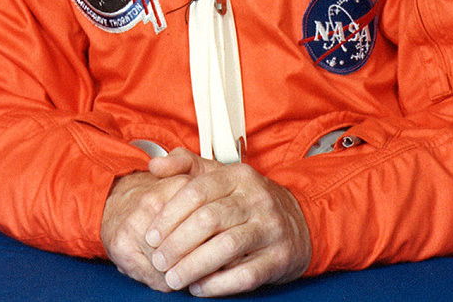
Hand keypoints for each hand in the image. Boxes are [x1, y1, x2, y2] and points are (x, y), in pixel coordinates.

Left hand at [103, 148, 310, 295]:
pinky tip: (199, 287)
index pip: (196, 192)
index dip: (169, 215)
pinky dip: (218, 283)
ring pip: (225, 248)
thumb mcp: (221, 174)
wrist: (300, 222)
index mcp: (237, 176)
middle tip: (158, 260)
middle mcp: (256, 200)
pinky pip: (246, 274)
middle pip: (208, 220)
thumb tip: (154, 165)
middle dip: (177, 244)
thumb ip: (185, 166)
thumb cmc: (248, 200)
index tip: (151, 235)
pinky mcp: (280, 258)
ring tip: (173, 277)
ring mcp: (271, 229)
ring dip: (193, 266)